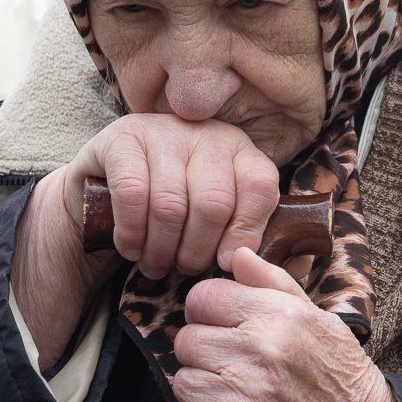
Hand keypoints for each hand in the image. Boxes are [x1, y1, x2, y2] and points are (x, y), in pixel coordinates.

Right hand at [13, 114, 280, 364]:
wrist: (107, 192)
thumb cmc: (176, 214)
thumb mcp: (219, 222)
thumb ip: (256, 241)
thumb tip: (294, 266)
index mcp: (241, 151)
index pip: (260, 186)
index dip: (247, 231)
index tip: (227, 263)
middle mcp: (207, 133)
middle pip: (213, 203)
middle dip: (197, 252)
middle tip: (184, 271)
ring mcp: (163, 131)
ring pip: (171, 205)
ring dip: (161, 251)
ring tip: (155, 265)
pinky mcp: (122, 138)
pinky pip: (132, 194)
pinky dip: (131, 234)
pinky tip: (131, 248)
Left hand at [172, 248, 401, 401]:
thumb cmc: (341, 375)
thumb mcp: (317, 317)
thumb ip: (273, 282)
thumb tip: (238, 255)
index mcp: (277, 316)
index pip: (203, 297)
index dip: (206, 310)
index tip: (220, 324)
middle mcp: (260, 350)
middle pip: (186, 340)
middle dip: (201, 352)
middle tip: (227, 363)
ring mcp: (247, 395)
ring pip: (183, 382)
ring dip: (200, 389)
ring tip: (228, 391)